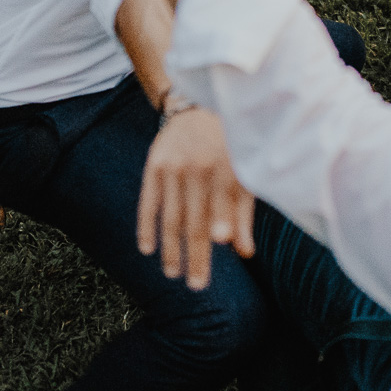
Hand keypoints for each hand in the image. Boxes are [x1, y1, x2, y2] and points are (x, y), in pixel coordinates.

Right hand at [137, 107, 255, 289]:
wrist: (198, 105)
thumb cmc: (229, 147)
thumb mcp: (243, 172)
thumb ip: (243, 212)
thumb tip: (244, 252)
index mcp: (226, 169)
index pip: (220, 211)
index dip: (217, 235)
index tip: (215, 259)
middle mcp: (198, 168)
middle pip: (195, 221)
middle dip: (195, 256)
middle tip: (195, 285)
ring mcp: (173, 166)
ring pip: (171, 216)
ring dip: (170, 249)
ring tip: (172, 273)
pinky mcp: (154, 164)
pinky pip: (148, 201)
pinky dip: (146, 226)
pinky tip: (147, 249)